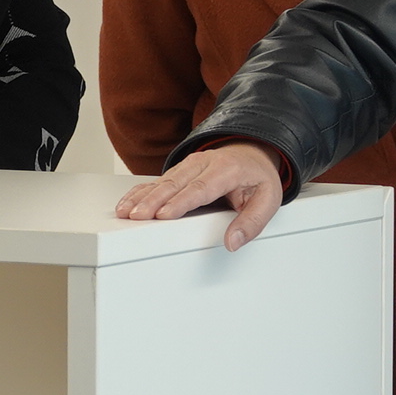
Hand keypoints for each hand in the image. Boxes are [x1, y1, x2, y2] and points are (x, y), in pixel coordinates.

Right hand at [114, 142, 283, 248]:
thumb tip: (232, 242)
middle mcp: (205, 163)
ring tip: (126, 212)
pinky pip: (157, 180)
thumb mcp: (268, 199)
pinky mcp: (179, 169)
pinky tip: (127, 203)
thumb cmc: (257, 177)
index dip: (181, 202)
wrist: (252, 152)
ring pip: (163, 181)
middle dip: (154, 200)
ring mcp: (190, 164)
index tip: (164, 215)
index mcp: (228, 169)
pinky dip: (140, 192)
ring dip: (143, 197)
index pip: (201, 188)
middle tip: (138, 216)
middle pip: (176, 183)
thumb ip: (252, 222)